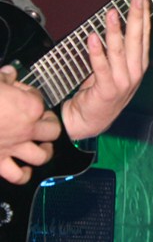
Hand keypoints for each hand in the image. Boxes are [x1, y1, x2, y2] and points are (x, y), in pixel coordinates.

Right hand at [0, 65, 60, 183]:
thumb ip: (5, 77)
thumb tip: (10, 72)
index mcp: (30, 106)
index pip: (40, 99)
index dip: (31, 95)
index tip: (22, 93)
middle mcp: (28, 129)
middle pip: (52, 130)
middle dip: (50, 126)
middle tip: (43, 123)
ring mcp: (14, 147)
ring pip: (41, 156)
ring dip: (43, 152)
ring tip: (41, 148)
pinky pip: (16, 175)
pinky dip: (22, 175)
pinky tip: (22, 170)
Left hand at [61, 0, 150, 139]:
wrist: (91, 120)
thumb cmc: (102, 91)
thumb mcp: (117, 68)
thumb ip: (120, 49)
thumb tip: (118, 21)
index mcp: (140, 64)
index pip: (145, 34)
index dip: (145, 13)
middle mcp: (135, 71)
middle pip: (137, 39)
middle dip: (137, 15)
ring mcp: (123, 81)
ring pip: (120, 51)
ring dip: (115, 30)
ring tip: (112, 12)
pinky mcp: (106, 90)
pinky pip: (100, 67)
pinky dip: (97, 52)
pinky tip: (93, 38)